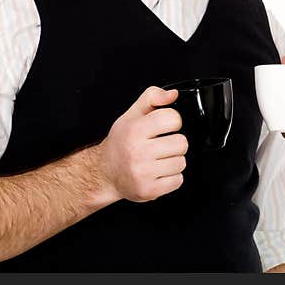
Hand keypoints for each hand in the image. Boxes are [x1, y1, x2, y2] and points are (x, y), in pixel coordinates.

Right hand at [96, 86, 187, 202]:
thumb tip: (172, 95)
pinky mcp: (148, 190)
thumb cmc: (120, 143)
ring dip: (173, 161)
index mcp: (135, 130)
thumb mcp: (132, 115)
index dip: (173, 121)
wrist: (104, 173)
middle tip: (161, 145)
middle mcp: (137, 152)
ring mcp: (143, 173)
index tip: (165, 126)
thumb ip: (152, 97)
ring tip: (158, 160)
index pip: (172, 118)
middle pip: (181, 143)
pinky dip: (172, 178)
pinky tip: (158, 173)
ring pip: (181, 162)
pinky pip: (178, 181)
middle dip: (175, 143)